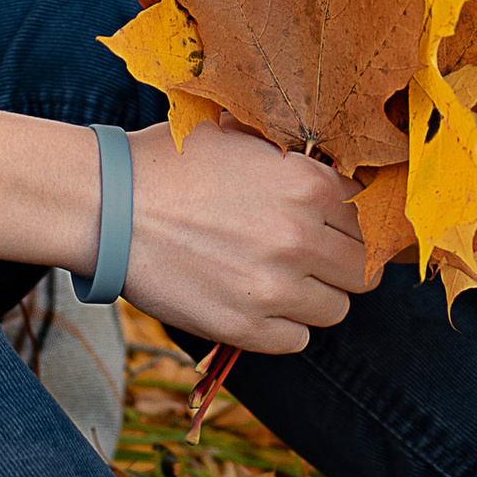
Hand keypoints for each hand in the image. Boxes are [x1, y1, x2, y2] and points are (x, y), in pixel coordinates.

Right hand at [122, 121, 372, 355]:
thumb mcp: (239, 136)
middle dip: (339, 263)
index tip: (330, 227)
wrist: (107, 206)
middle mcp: (301, 237)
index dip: (348, 222)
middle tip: (307, 257)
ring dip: (312, 297)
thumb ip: (293, 156)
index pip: (369, 216)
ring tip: (273, 279)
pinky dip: (281, 326)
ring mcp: (275, 287)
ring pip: (335, 308)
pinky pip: (296, 339)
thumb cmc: (168, 164)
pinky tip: (251, 301)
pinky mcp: (246, 328)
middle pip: (363, 269)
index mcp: (308, 184)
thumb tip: (332, 169)